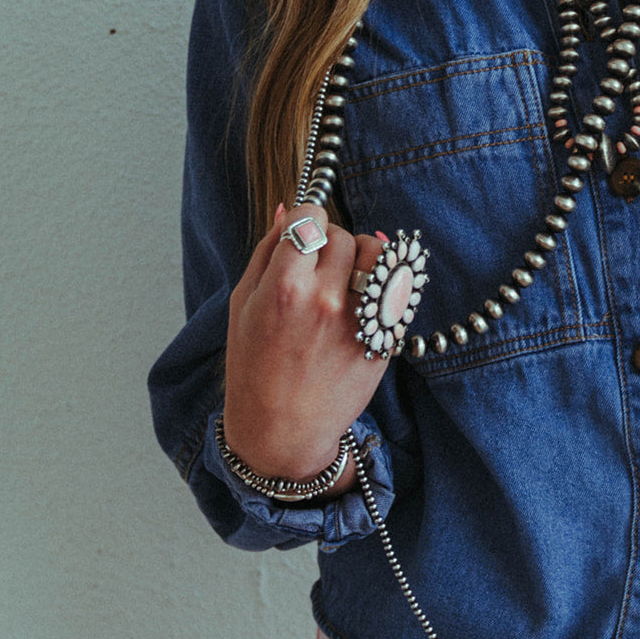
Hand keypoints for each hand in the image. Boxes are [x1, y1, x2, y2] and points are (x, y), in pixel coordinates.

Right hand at [221, 203, 388, 482]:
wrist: (282, 430)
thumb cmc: (254, 367)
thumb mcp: (243, 304)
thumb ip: (267, 251)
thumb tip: (289, 208)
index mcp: (283, 288)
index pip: (312, 217)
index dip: (310, 218)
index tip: (308, 231)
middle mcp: (326, 300)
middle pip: (345, 236)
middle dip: (333, 244)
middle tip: (321, 267)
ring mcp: (360, 321)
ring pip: (380, 255)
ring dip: (367, 258)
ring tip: (349, 278)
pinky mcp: (384, 339)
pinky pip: (396, 290)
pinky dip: (384, 286)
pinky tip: (366, 299)